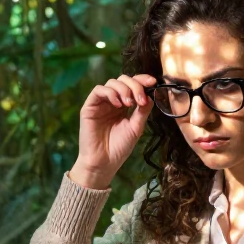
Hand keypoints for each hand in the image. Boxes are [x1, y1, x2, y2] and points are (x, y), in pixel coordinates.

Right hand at [71, 74, 156, 188]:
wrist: (104, 163)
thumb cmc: (119, 147)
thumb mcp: (136, 128)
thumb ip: (142, 111)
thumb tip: (151, 94)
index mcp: (124, 105)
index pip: (133, 85)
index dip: (142, 80)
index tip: (153, 82)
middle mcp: (112, 101)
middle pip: (123, 80)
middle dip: (135, 85)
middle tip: (140, 99)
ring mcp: (101, 103)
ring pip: (112, 82)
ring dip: (124, 89)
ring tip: (129, 104)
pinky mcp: (89, 107)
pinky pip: (98, 90)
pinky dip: (110, 93)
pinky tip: (118, 105)